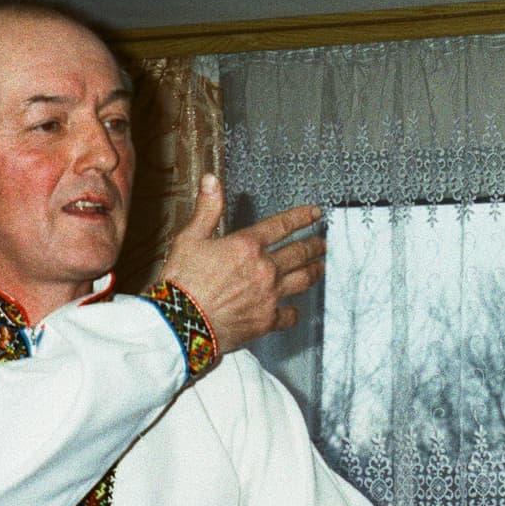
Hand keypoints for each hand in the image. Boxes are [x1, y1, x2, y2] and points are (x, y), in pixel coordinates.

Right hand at [157, 175, 324, 353]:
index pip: (282, 225)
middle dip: (314, 246)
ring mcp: (269, 295)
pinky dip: (294, 311)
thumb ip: (206, 209)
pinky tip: (294, 309)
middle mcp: (265, 269)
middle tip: (323, 244)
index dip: (301, 217)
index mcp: (247, 246)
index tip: (316, 213)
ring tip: (321, 267)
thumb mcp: (189, 238)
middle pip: (299, 253)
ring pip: (302, 280)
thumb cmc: (182, 281)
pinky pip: (290, 314)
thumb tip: (212, 180)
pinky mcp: (267, 320)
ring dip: (314, 272)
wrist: (182, 324)